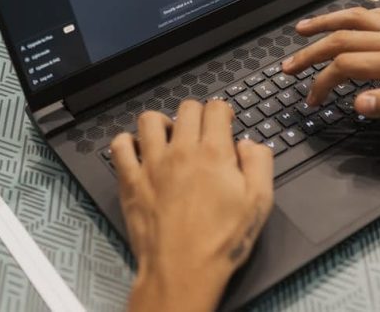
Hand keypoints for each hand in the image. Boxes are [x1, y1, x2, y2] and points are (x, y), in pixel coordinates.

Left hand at [110, 100, 273, 311]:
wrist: (183, 270)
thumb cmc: (221, 242)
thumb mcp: (259, 202)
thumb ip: (260, 163)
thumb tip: (251, 144)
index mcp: (214, 153)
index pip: (215, 108)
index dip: (222, 111)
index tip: (224, 122)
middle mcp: (181, 152)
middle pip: (186, 108)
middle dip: (198, 114)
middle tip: (202, 131)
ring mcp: (152, 165)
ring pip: (150, 120)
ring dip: (163, 123)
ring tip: (171, 137)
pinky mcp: (130, 182)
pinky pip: (119, 147)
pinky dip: (127, 143)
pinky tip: (139, 152)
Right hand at [281, 7, 379, 123]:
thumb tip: (357, 103)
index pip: (345, 67)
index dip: (321, 83)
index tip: (312, 100)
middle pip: (340, 39)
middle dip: (309, 53)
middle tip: (287, 67)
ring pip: (354, 20)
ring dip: (325, 24)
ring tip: (302, 30)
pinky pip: (374, 15)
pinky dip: (351, 15)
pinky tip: (346, 19)